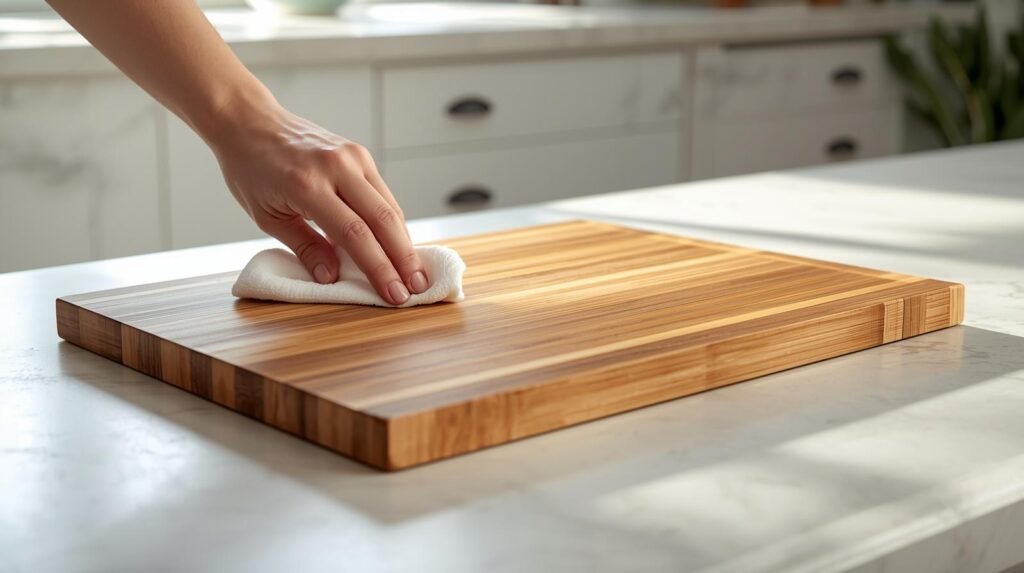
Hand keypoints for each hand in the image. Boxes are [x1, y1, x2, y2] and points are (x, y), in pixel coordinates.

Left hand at [208, 97, 428, 305]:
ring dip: (405, 243)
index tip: (393, 295)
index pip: (354, 234)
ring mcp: (352, 156)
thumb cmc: (251, 170)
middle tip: (415, 289)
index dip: (378, 268)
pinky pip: (383, 193)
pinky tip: (399, 246)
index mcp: (307, 185)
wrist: (250, 122)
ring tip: (414, 273)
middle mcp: (336, 167)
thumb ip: (304, 247)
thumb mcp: (268, 217)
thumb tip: (332, 277)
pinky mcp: (360, 153)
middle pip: (383, 220)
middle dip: (403, 259)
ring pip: (390, 206)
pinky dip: (393, 222)